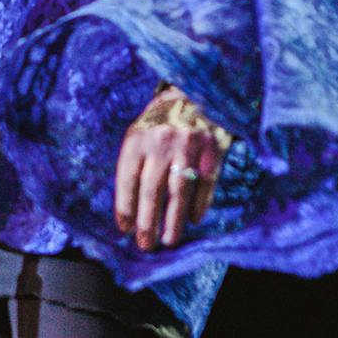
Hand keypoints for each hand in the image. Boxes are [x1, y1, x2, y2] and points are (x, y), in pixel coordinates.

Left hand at [114, 85, 232, 251]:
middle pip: (152, 190)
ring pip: (179, 190)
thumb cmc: (160, 123)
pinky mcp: (212, 149)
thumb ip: (134, 166)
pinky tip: (193, 219)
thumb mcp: (139, 135)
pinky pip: (205, 183)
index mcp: (138, 139)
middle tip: (146, 245)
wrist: (193, 92)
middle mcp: (161, 142)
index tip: (125, 230)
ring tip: (169, 240)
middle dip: (148, 222)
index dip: (126, 207)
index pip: (128, 179)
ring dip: (173, 220)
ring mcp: (188, 145)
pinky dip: (200, 204)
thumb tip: (129, 211)